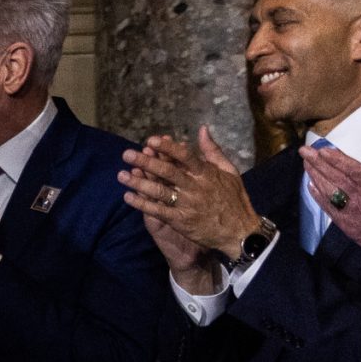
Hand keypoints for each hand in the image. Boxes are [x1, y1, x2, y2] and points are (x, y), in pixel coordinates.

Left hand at [121, 131, 249, 290]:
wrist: (239, 232)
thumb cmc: (234, 199)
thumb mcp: (229, 171)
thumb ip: (213, 151)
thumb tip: (202, 129)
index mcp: (207, 173)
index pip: (185, 156)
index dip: (167, 148)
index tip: (150, 140)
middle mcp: (196, 187)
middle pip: (167, 171)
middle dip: (146, 162)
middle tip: (127, 154)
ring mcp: (187, 204)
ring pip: (159, 191)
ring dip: (138, 182)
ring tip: (121, 175)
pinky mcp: (181, 221)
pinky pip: (158, 210)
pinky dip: (142, 204)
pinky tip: (128, 197)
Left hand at [306, 135, 360, 280]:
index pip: (355, 171)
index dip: (338, 159)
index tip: (322, 150)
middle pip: (337, 179)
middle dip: (319, 163)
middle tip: (304, 150)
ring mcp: (354, 215)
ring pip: (330, 192)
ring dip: (316, 176)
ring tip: (306, 162)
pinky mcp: (349, 226)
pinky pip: (330, 209)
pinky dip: (319, 197)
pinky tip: (311, 186)